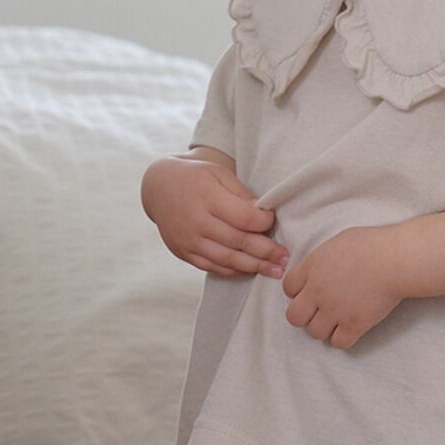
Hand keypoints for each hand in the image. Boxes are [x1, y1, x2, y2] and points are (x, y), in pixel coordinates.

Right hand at [144, 157, 288, 278]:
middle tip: (286, 258)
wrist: (158, 188)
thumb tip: (263, 215)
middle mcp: (196, 221)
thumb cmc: (195, 178)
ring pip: (227, 259)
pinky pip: (212, 266)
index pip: (243, 218)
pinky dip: (233, 269)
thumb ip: (241, 194)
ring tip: (275, 271)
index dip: (264, 223)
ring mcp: (188, 240)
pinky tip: (249, 269)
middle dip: (266, 252)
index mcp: (207, 197)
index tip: (273, 221)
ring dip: (254, 266)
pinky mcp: (183, 252)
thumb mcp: (219, 174)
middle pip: (238, 242)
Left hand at [281, 225, 403, 348]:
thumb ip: (321, 260)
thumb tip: (319, 269)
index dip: (298, 292)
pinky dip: (343, 338)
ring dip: (324, 328)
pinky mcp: (354, 325)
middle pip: (294, 316)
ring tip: (337, 320)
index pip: (288, 288)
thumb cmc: (372, 244)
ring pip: (314, 332)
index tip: (310, 292)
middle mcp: (318, 291)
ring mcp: (335, 310)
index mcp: (312, 268)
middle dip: (304, 315)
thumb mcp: (337, 242)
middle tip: (319, 311)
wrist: (395, 259)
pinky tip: (351, 328)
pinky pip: (338, 343)